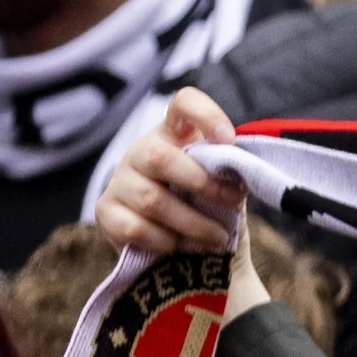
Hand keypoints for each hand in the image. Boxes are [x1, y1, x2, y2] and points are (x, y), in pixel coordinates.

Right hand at [97, 88, 248, 255]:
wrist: (184, 252)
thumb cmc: (208, 208)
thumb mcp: (225, 186)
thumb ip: (232, 173)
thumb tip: (249, 171)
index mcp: (176, 136)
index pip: (184, 104)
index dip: (205, 115)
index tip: (228, 139)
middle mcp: (142, 151)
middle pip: (160, 157)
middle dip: (203, 185)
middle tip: (232, 203)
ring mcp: (120, 180)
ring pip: (152, 200)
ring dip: (194, 223)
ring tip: (219, 237)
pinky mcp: (107, 211)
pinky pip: (137, 228)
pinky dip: (168, 242)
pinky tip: (183, 247)